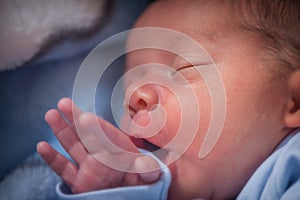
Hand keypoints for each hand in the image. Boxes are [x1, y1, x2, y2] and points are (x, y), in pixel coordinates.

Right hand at [37, 98, 159, 193]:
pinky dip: (53, 158)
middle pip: (87, 133)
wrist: (131, 196)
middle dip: (75, 118)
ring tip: (51, 114)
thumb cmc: (143, 185)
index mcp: (120, 150)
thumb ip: (148, 169)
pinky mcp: (79, 182)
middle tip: (63, 102)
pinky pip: (64, 169)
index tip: (86, 118)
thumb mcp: (149, 177)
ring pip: (72, 145)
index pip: (107, 136)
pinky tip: (41, 146)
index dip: (97, 127)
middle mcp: (102, 155)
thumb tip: (146, 163)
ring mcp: (89, 167)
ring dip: (61, 130)